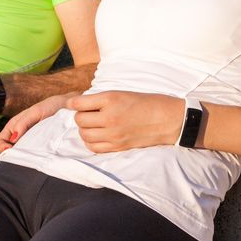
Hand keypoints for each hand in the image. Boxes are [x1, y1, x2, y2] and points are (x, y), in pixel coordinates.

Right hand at [0, 93, 76, 152]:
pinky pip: (33, 156)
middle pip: (7, 153)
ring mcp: (30, 142)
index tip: (12, 149)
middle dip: (12, 156)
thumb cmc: (50, 106)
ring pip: (20, 156)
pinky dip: (34, 158)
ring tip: (35, 155)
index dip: (1, 148)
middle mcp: (19, 136)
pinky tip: (41, 156)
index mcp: (13, 126)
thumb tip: (13, 139)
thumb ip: (23, 123)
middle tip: (25, 155)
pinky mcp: (41, 147)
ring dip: (24, 157)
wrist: (68, 108)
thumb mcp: (36, 112)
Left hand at [67, 91, 184, 152]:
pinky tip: (96, 135)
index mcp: (110, 99)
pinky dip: (90, 141)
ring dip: (84, 129)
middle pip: (80, 120)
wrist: (167, 119)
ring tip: (92, 124)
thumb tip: (77, 104)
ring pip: (84, 135)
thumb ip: (100, 100)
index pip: (79, 103)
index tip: (73, 103)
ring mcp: (113, 134)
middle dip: (80, 116)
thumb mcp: (121, 93)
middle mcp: (110, 117)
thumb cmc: (145, 102)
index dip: (73, 103)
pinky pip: (93, 147)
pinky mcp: (118, 146)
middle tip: (88, 113)